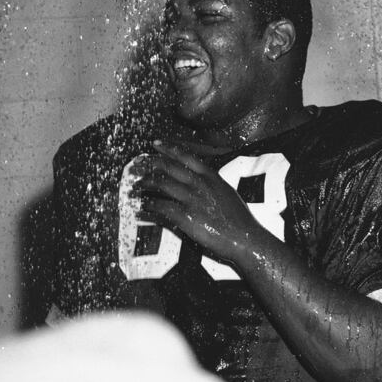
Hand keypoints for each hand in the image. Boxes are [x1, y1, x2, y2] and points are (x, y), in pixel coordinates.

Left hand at [136, 141, 265, 265]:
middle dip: (150, 165)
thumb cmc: (239, 219)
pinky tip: (141, 210)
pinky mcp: (185, 216)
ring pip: (161, 184)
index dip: (168, 149)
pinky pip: (159, 208)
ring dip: (145, 185)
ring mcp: (192, 199)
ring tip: (136, 187)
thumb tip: (199, 181)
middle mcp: (200, 184)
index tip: (155, 144)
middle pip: (169, 167)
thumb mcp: (227, 193)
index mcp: (211, 177)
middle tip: (138, 166)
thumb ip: (212, 184)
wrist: (245, 238)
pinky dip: (148, 208)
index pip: (186, 156)